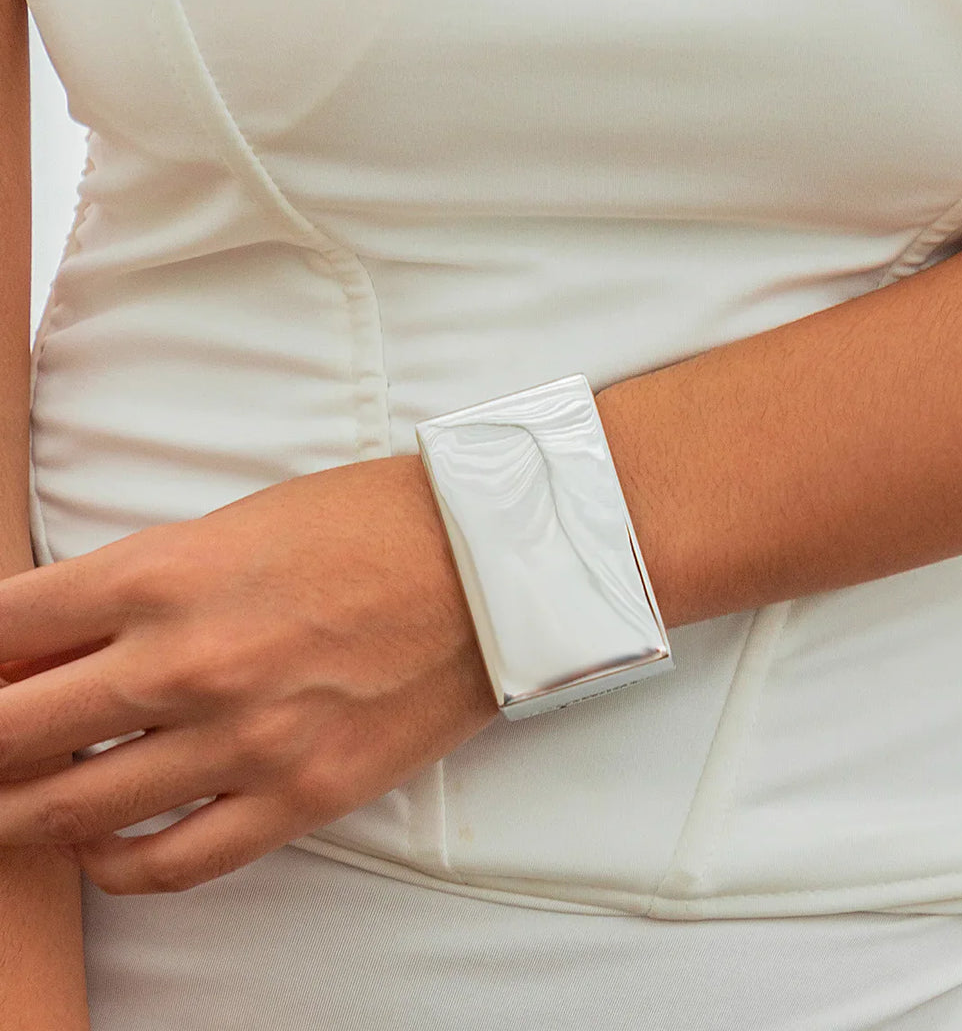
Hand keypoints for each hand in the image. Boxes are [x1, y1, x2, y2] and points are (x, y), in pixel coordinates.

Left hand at [0, 456, 497, 893]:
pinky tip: (102, 847)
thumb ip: (135, 587)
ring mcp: (244, 740)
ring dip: (22, 811)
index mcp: (165, 574)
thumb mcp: (233, 527)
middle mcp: (188, 663)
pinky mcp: (301, 795)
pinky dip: (115, 865)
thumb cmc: (368, 524)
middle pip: (9, 731)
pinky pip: (173, 862)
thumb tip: (52, 646)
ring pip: (73, 811)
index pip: (2, 628)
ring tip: (17, 801)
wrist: (486, 562)